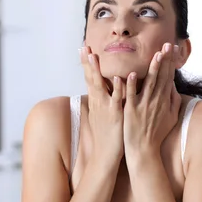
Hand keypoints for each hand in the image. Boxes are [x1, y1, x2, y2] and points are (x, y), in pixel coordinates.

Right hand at [79, 46, 123, 165]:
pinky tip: (117, 78)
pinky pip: (116, 99)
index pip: (89, 78)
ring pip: (100, 85)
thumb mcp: (101, 116)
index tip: (84, 49)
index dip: (86, 63)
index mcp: (96, 101)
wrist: (105, 154)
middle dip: (87, 62)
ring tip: (94, 56)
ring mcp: (105, 107)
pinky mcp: (115, 115)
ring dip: (96, 70)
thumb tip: (102, 93)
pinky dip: (116, 88)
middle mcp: (98, 102)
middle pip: (90, 78)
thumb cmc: (106, 135)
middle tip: (84, 47)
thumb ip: (102, 102)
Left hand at [123, 43, 180, 158]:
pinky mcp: (131, 111)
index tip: (173, 48)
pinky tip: (131, 74)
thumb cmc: (156, 133)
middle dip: (165, 60)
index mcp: (164, 100)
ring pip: (149, 83)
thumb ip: (173, 100)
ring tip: (156, 54)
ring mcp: (143, 105)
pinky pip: (130, 96)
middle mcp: (155, 101)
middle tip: (167, 45)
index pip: (168, 77)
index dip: (171, 62)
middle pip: (161, 77)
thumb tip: (175, 86)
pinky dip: (131, 85)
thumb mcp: (171, 117)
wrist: (144, 150)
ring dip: (152, 69)